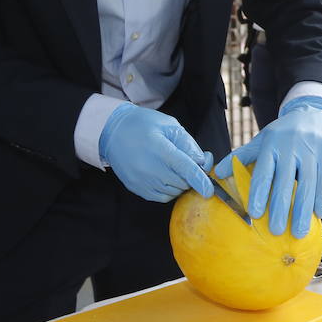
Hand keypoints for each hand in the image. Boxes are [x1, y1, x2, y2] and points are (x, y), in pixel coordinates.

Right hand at [98, 104, 214, 201]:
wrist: (112, 131)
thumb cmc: (143, 124)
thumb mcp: (170, 125)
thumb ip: (188, 144)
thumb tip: (202, 162)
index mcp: (159, 149)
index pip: (185, 169)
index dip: (200, 180)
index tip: (209, 190)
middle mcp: (148, 168)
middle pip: (182, 183)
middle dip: (192, 176)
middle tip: (190, 162)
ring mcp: (141, 181)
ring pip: (173, 192)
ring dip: (181, 183)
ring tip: (175, 166)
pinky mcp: (136, 188)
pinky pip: (161, 197)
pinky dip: (170, 190)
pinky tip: (166, 175)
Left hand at [214, 96, 321, 236]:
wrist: (315, 113)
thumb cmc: (284, 132)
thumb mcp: (263, 139)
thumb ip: (242, 156)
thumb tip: (218, 173)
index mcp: (272, 145)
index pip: (264, 171)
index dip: (259, 193)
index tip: (254, 213)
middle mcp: (292, 148)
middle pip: (286, 181)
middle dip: (280, 208)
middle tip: (275, 230)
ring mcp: (312, 152)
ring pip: (308, 185)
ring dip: (303, 210)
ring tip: (298, 232)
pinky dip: (320, 199)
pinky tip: (317, 216)